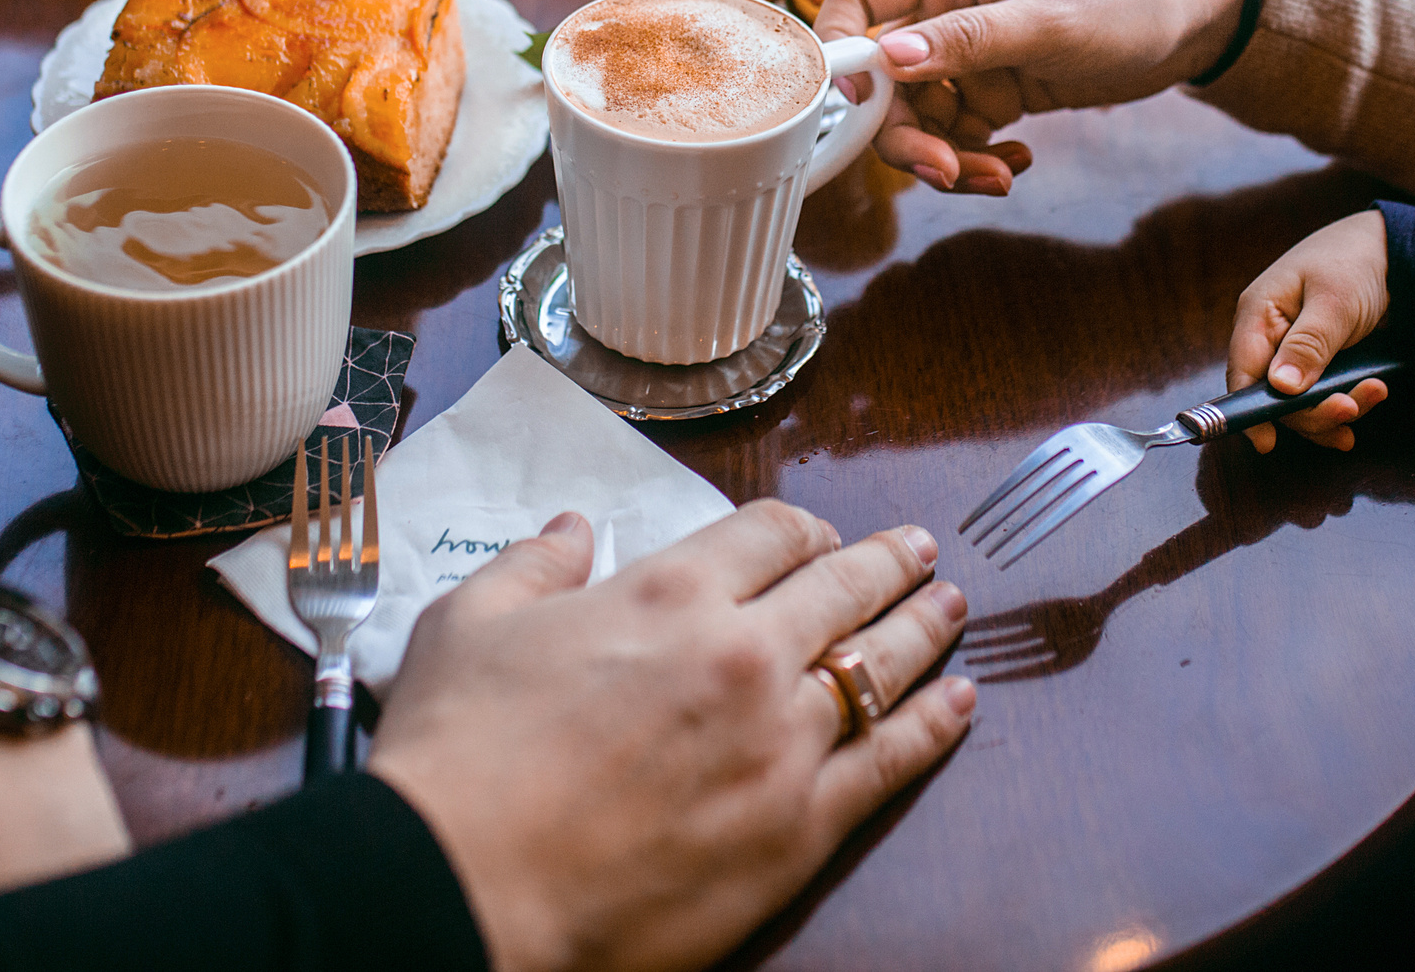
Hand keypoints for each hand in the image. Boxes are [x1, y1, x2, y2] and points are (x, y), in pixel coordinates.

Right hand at [368, 502, 973, 971]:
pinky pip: (891, 762)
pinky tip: (958, 702)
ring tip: (951, 606)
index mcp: (670, 592)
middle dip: (887, 560)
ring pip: (880, 665)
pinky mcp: (800, 828)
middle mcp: (744, 652)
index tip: (816, 534)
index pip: (769, 532)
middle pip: (843, 586)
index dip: (801, 526)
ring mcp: (783, 742)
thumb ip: (534, 568)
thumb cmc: (456, 759)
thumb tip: (571, 530)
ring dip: (923, 627)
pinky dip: (934, 725)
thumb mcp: (468, 626)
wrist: (461, 888)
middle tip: (918, 548)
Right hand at [812, 0, 1247, 193]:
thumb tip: (888, 58)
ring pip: (923, 116)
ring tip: (999, 177)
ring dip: (949, 156)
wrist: (1204, 17)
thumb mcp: (1054, 21)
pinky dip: (979, 156)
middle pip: (885, 79)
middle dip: (907, 134)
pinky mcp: (1000, 85)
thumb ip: (970, 40)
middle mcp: (951, 8)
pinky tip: (1017, 163)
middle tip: (945, 173)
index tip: (857, 106)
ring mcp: (974, 51)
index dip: (841, 50)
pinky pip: (962, 131)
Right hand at [1224, 209, 1390, 451]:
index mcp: (1259, 315)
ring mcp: (1297, 351)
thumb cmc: (1355, 261)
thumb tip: (1279, 388)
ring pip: (1302, 401)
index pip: (1242, 372)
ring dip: (1336, 408)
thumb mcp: (1334, 301)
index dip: (1250, 409)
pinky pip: (1323, 395)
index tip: (1267, 442)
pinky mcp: (1323, 361)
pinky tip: (1366, 402)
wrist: (1396, 249)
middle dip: (1312, 411)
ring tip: (1374, 395)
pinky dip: (1345, 404)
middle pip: (1274, 396)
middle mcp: (1272, 337)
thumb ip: (1308, 345)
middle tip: (1350, 409)